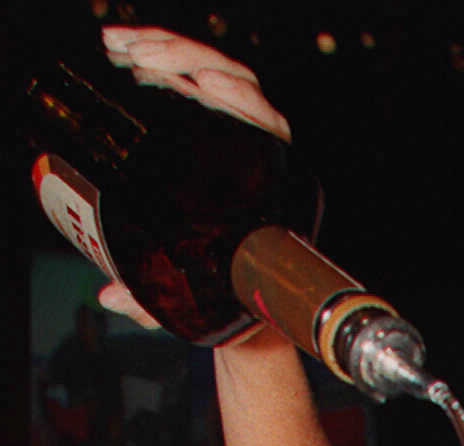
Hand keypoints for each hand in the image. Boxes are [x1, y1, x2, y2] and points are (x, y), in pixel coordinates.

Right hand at [93, 26, 290, 333]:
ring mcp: (237, 137)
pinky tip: (126, 46)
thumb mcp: (193, 301)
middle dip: (186, 59)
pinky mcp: (212, 126)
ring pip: (213, 73)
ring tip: (124, 45)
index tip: (203, 82)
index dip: (238, 98)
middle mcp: (261, 157)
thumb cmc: (226, 297)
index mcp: (271, 192)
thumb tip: (111, 295)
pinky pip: (195, 76)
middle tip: (141, 57)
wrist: (237, 299)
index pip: (265, 127)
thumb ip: (153, 303)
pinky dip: (163, 54)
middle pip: (236, 86)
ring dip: (169, 48)